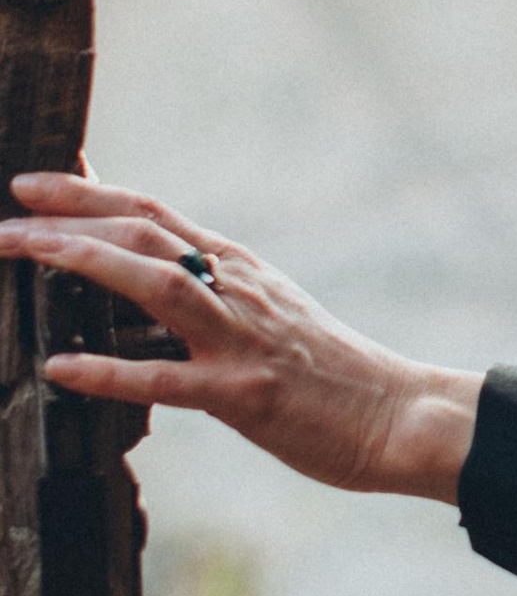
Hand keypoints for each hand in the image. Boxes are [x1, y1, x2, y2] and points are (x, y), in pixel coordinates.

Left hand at [0, 175, 483, 503]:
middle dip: (67, 218)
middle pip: (142, 234)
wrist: (397, 415)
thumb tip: (137, 284)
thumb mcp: (268, 313)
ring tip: (20, 253)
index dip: (90, 192)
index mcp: (239, 268)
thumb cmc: (328, 372)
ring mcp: (241, 340)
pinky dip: (107, 371)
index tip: (33, 180)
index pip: (153, 213)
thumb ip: (209, 293)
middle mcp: (236, 289)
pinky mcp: (245, 396)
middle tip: (4, 214)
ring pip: (152, 284)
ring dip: (80, 262)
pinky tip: (58, 369)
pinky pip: (164, 381)